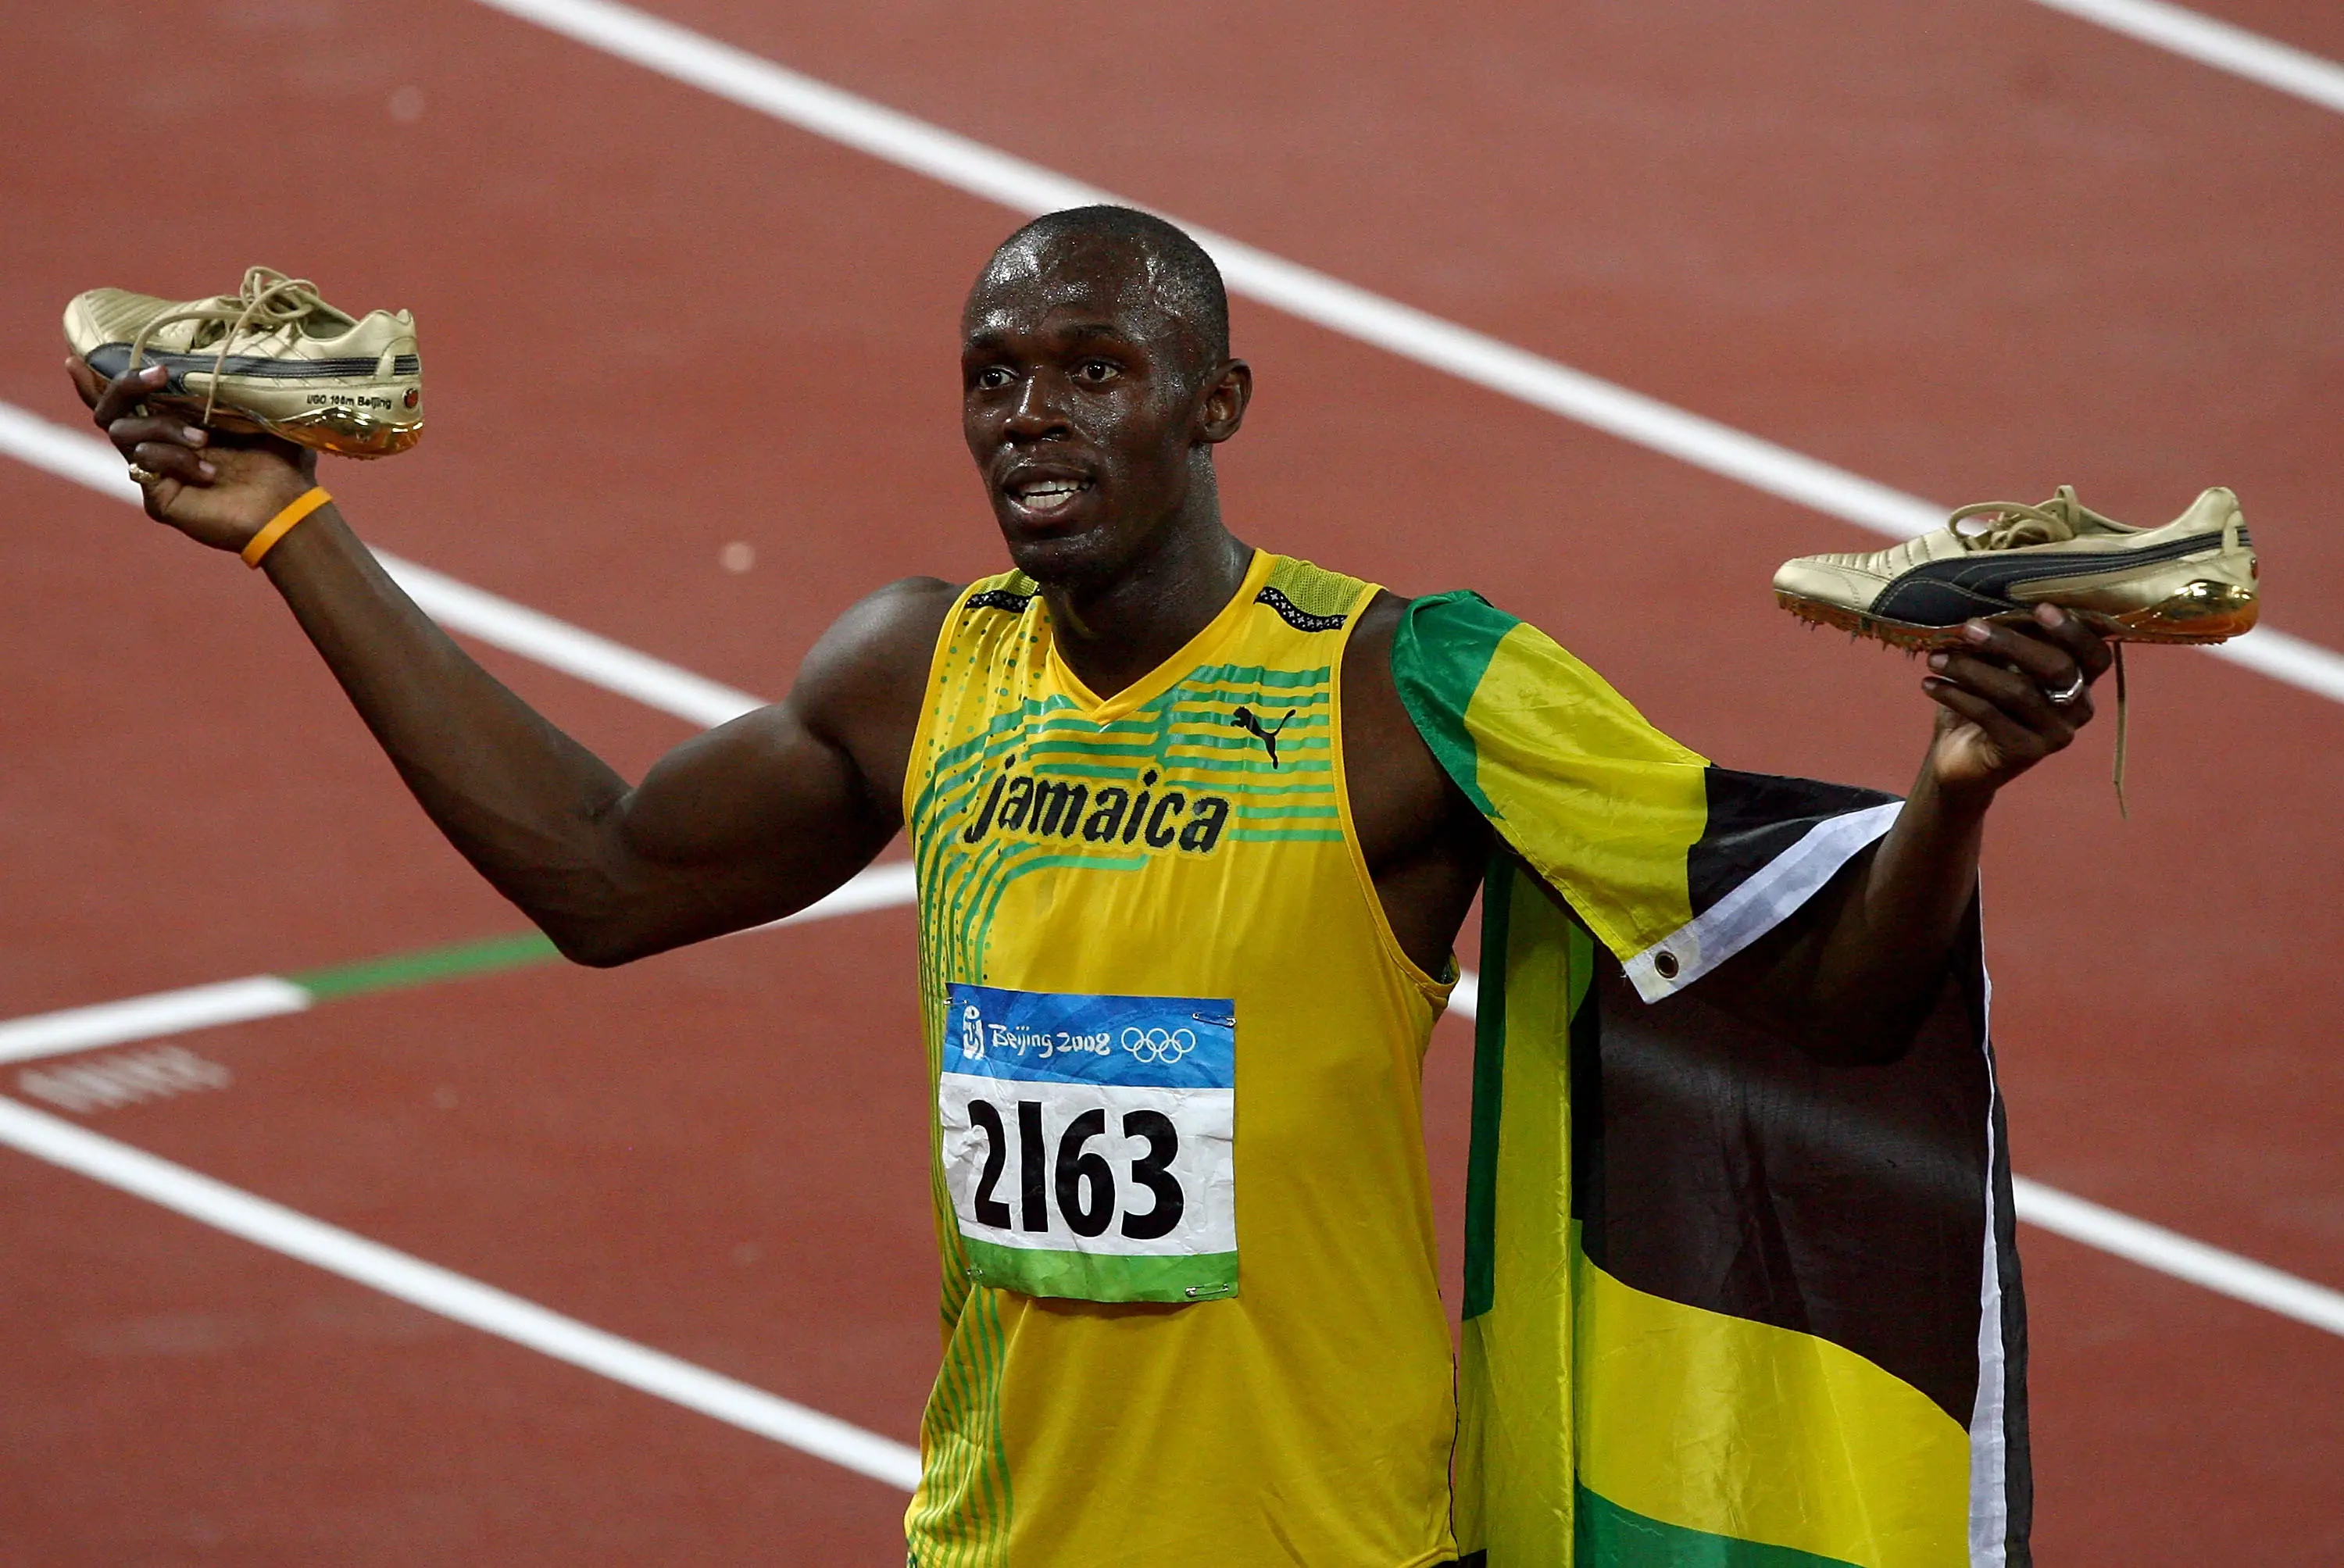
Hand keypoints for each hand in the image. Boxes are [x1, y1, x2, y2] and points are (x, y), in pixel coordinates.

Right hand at [67, 357, 315, 551]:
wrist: (293, 511)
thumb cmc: (285, 464)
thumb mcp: (263, 413)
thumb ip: (238, 384)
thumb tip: (234, 344)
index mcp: (178, 421)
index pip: (126, 397)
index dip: (96, 378)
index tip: (78, 357)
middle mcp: (159, 443)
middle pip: (108, 407)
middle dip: (126, 384)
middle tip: (159, 375)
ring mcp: (155, 470)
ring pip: (121, 430)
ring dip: (161, 426)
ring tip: (203, 438)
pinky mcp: (158, 496)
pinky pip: (142, 461)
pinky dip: (172, 458)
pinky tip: (207, 469)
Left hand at [1919, 604, 2112, 803]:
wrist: (1959, 759)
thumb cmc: (1982, 702)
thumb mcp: (1996, 667)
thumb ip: (2004, 644)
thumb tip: (1984, 609)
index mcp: (2080, 681)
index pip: (2096, 654)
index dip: (2074, 631)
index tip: (2040, 608)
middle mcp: (2078, 708)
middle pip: (2057, 668)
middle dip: (2011, 642)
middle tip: (1969, 627)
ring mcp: (2055, 734)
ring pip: (2018, 691)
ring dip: (1971, 669)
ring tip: (1935, 658)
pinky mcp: (2026, 753)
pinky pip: (1991, 716)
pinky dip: (1956, 695)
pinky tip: (1929, 684)